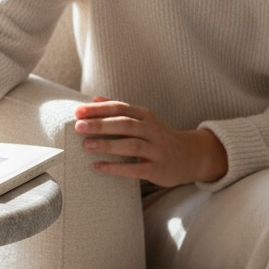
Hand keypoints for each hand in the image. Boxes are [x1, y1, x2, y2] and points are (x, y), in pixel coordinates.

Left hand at [74, 96, 227, 186]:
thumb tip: (93, 99)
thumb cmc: (158, 136)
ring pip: (131, 145)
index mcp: (145, 116)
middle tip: (78, 126)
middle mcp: (152, 130)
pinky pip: (136, 169)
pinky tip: (98, 167)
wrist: (190, 156)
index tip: (78, 112)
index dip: (99, 109)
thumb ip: (119, 109)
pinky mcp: (158, 169)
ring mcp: (156, 150)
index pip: (121, 108)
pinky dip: (116, 168)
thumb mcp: (142, 119)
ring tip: (87, 145)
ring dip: (108, 145)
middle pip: (125, 125)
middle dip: (101, 125)